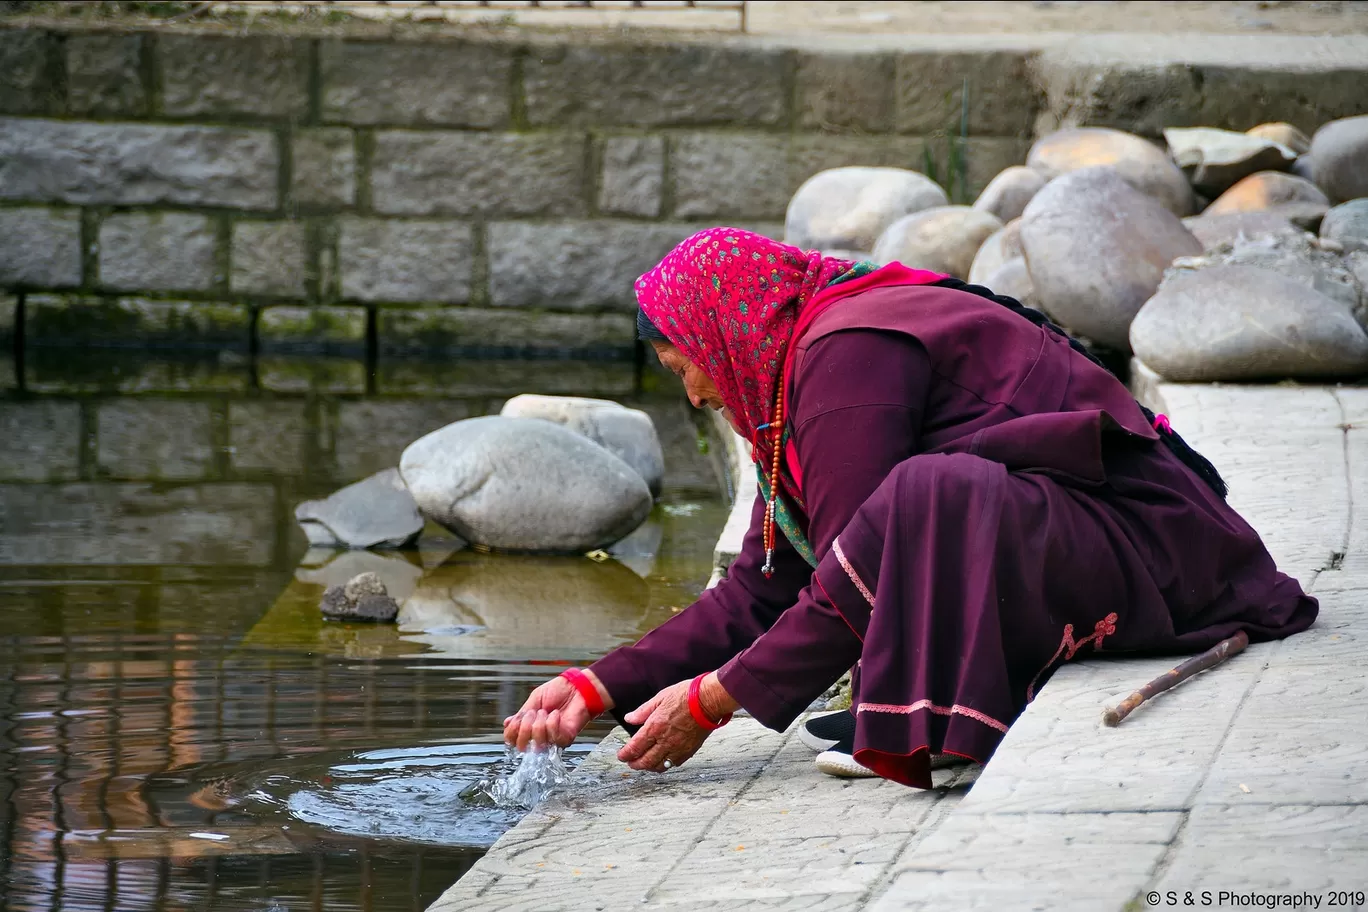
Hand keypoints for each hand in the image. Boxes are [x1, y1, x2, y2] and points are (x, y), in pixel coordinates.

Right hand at [503, 671, 609, 751]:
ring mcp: (552, 740)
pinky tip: (556, 714)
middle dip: (524, 728)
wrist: (576, 687)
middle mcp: (538, 737)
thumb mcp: (534, 700)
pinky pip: (553, 738)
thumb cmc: (557, 692)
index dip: (511, 732)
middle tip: (533, 713)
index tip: (516, 719)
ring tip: (545, 711)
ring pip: (537, 744)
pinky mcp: (565, 739)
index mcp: (529, 728)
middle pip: (522, 747)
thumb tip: (506, 724)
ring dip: (539, 724)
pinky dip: (552, 724)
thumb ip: (521, 714)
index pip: (512, 741)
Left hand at [617, 674, 737, 772]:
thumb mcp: (660, 698)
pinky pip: (674, 764)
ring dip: (649, 767)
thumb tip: (630, 718)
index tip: (621, 755)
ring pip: (660, 766)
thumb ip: (643, 711)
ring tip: (645, 764)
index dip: (625, 754)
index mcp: (655, 727)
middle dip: (635, 764)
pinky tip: (663, 760)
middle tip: (630, 763)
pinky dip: (666, 765)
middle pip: (645, 761)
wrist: (709, 700)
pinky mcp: (689, 751)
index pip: (635, 748)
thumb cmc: (687, 696)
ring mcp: (678, 748)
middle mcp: (665, 741)